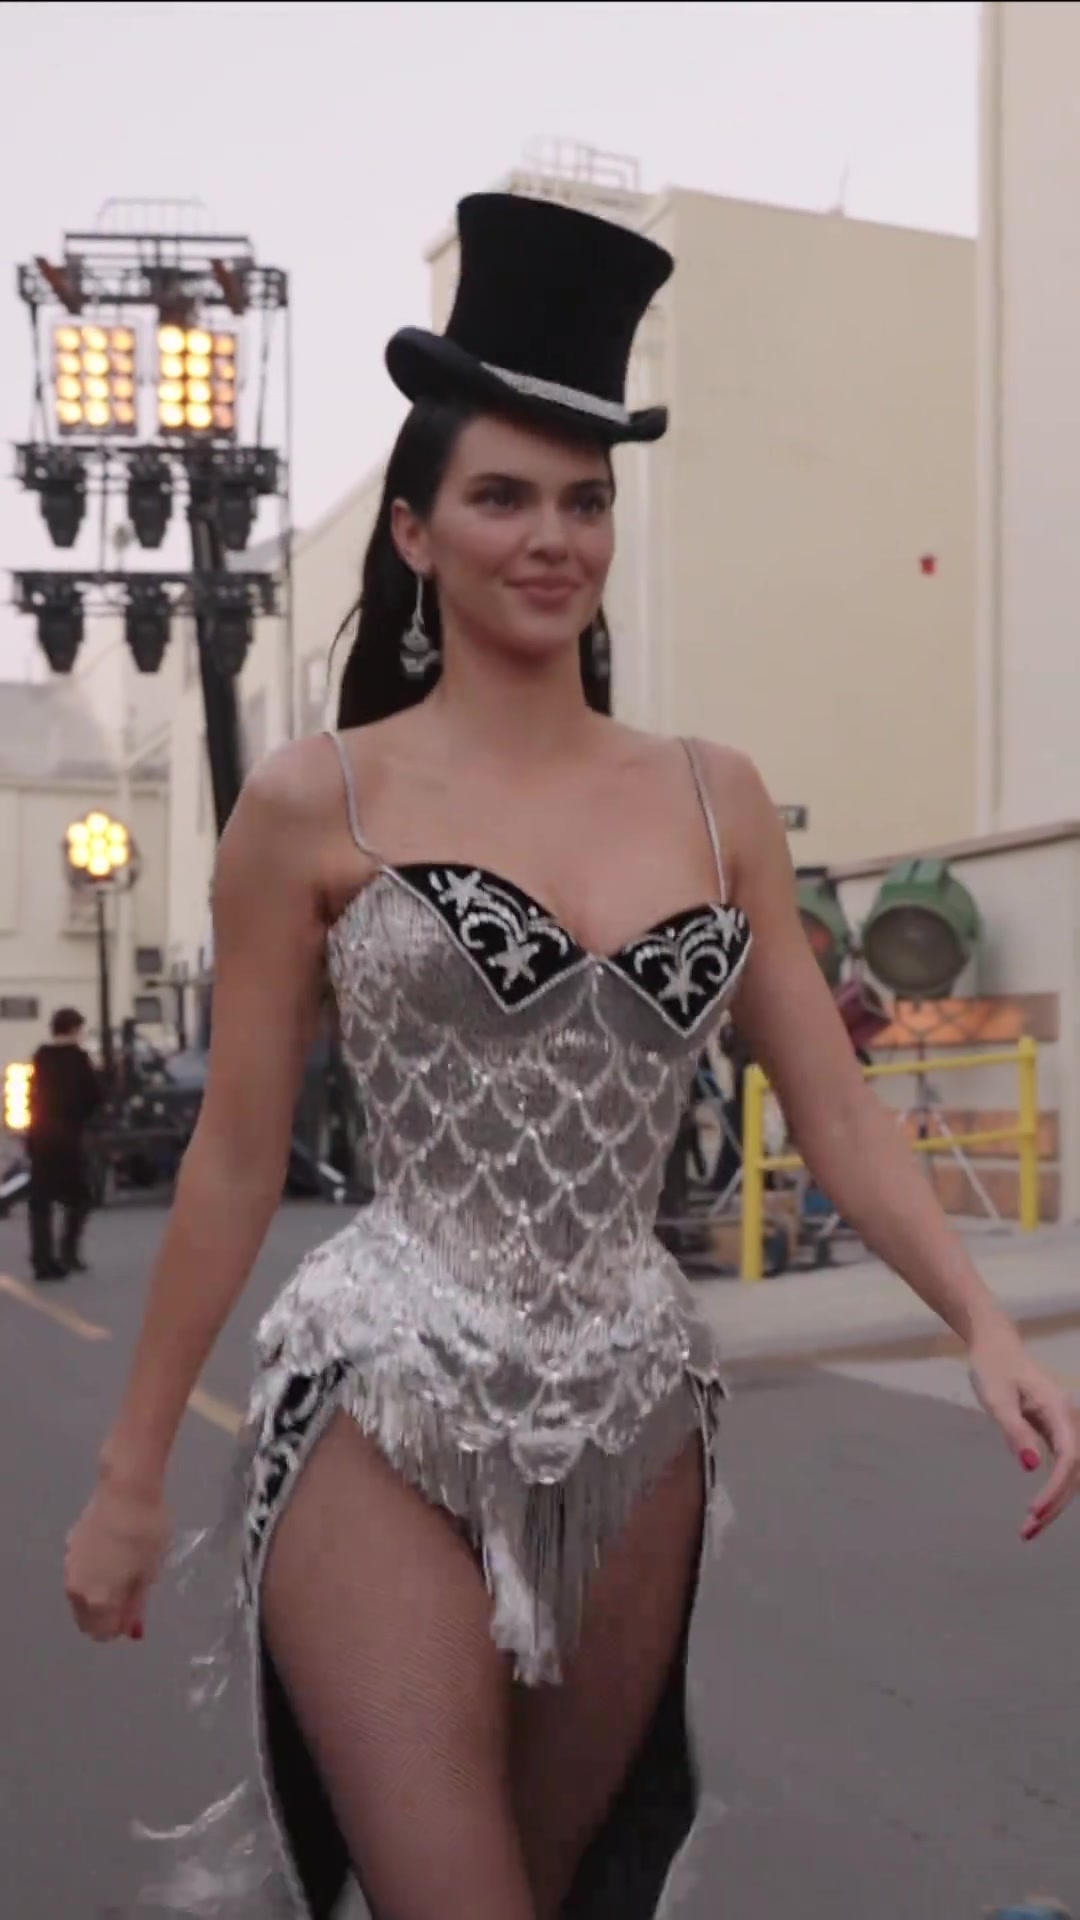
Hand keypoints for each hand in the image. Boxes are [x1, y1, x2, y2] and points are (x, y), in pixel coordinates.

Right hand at [65, 1475, 169, 1642]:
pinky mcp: (70, 1543)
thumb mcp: (149, 1573)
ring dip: (98, 1593)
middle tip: (131, 1595)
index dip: (121, 1626)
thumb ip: (137, 1604)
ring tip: (125, 1572)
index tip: (137, 1611)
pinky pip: (81, 1569)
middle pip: (86, 1617)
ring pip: (81, 1594)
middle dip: (106, 1615)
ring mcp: (70, 1564)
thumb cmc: (145, 1534)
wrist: (126, 1490)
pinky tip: (113, 1552)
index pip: (102, 1632)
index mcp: (97, 1600)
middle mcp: (76, 1588)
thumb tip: (131, 1629)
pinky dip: (94, 1571)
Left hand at [968, 1326, 1078, 1539]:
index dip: (1056, 1488)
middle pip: (1074, 1472)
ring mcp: (1065, 1428)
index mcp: (1059, 1411)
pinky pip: (1062, 1468)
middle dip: (1055, 1504)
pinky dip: (1052, 1491)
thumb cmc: (993, 1369)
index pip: (1069, 1458)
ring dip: (1055, 1503)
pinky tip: (1037, 1511)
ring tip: (1028, 1529)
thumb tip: (1031, 1467)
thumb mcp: (997, 1399)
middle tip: (1028, 1532)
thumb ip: (1014, 1431)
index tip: (1033, 1510)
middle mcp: (1069, 1421)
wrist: (996, 1348)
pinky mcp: (1056, 1434)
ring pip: (1071, 1474)